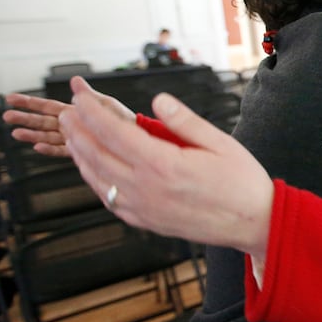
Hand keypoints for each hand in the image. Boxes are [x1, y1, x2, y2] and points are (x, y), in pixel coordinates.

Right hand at [3, 76, 133, 156]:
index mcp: (76, 111)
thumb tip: (76, 80)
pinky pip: (62, 151)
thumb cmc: (125, 119)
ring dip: (32, 135)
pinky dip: (50, 150)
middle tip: (7, 117)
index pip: (48, 106)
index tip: (12, 99)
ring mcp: (76, 137)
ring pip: (49, 136)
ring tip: (17, 134)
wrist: (137, 137)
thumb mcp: (106, 103)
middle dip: (25, 118)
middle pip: (44, 121)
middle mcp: (73, 124)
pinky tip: (38, 147)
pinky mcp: (82, 150)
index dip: (29, 102)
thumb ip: (88, 95)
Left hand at [59, 88, 273, 259]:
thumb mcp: (220, 142)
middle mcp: (147, 189)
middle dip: (78, 131)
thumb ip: (184, 121)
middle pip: (97, 155)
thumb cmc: (242, 182)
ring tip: (74, 137)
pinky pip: (110, 200)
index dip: (92, 112)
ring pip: (98, 180)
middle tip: (66, 113)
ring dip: (81, 156)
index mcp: (164, 164)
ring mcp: (144, 209)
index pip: (114, 132)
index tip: (80, 98)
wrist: (254, 223)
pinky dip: (95, 181)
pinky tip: (94, 170)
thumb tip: (157, 99)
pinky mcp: (147, 222)